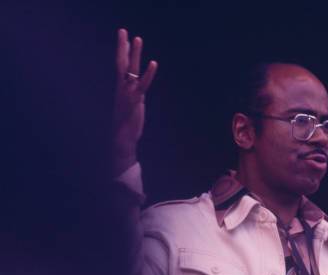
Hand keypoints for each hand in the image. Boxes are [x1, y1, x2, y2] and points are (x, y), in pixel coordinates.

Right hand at [112, 28, 157, 174]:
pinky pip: (142, 84)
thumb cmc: (126, 123)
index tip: (125, 37)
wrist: (122, 139)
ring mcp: (128, 93)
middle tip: (123, 30)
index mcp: (121, 87)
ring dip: (134, 53)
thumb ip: (133, 95)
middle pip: (121, 62)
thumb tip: (136, 89)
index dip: (123, 51)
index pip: (121, 65)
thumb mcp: (131, 105)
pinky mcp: (136, 101)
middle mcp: (122, 87)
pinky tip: (154, 63)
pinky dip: (149, 74)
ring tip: (137, 38)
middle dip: (122, 46)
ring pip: (130, 69)